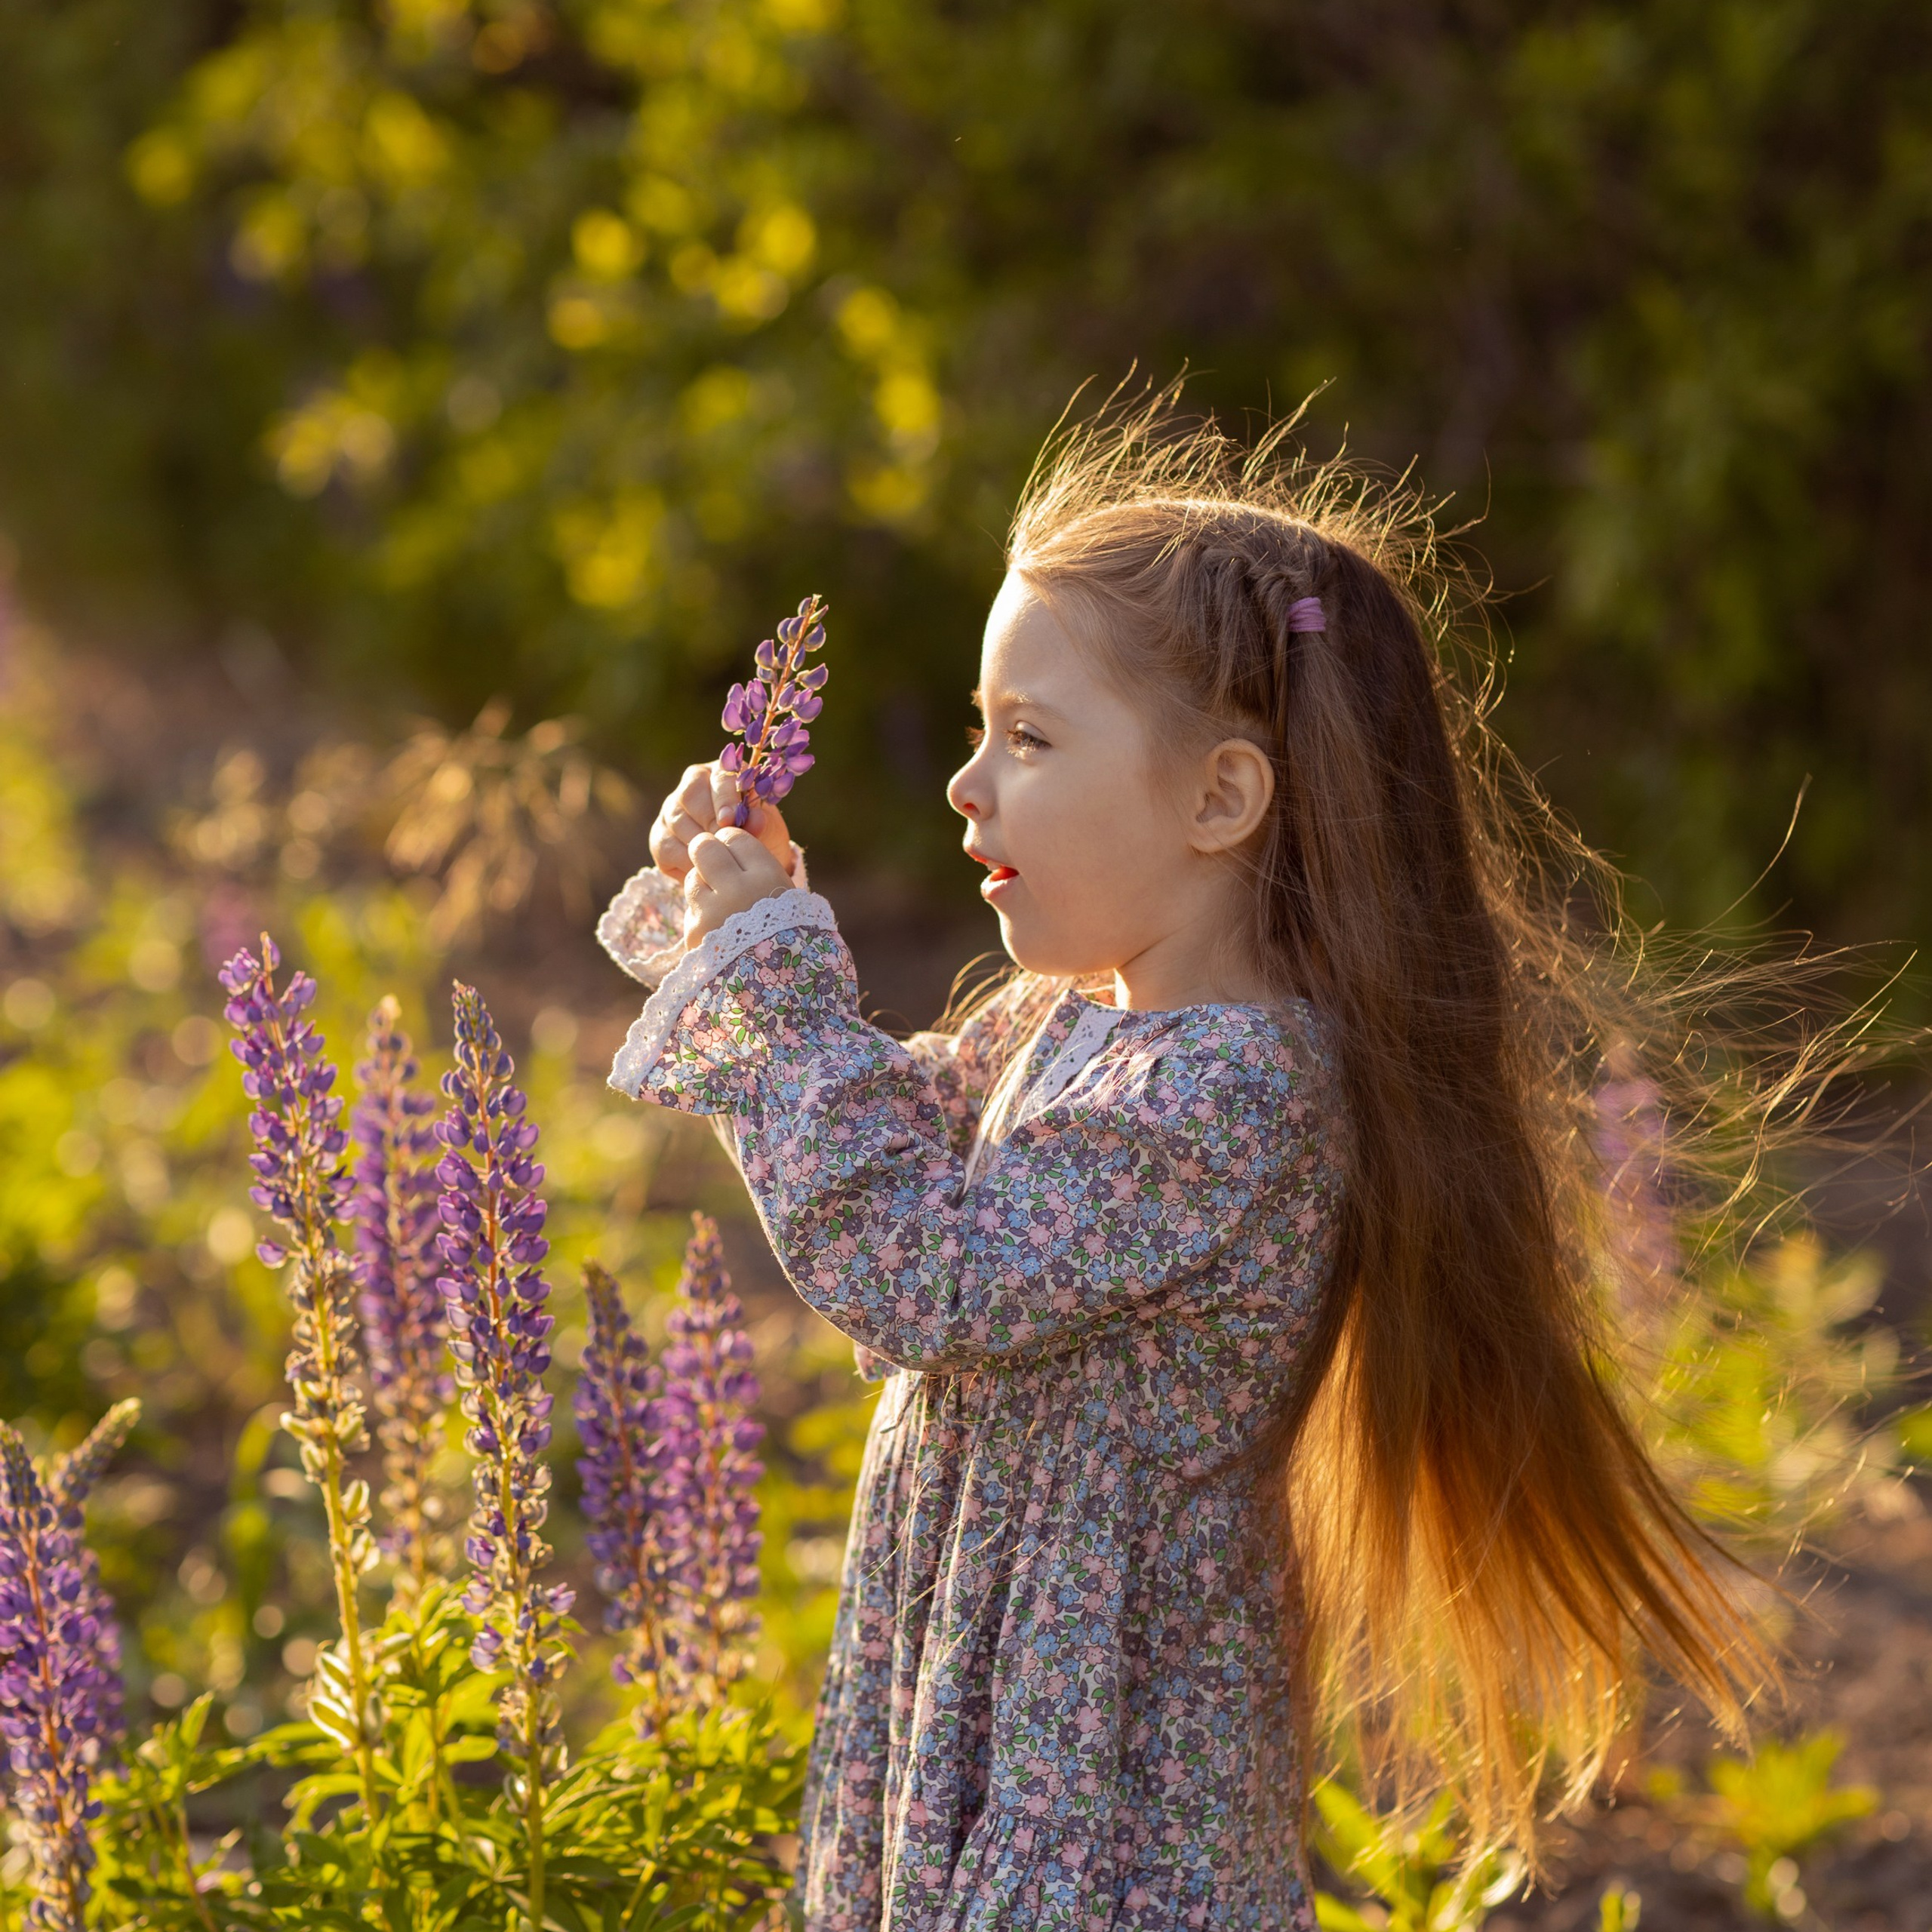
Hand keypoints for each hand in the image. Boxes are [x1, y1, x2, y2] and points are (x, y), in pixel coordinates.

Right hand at [650, 762, 792, 882]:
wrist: (747, 863)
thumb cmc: (760, 835)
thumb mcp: (767, 827)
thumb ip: (761, 820)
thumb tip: (755, 819)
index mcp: (720, 773)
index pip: (718, 776)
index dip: (723, 797)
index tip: (731, 819)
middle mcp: (691, 787)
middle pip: (689, 796)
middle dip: (709, 822)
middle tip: (726, 844)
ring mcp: (671, 811)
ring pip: (676, 822)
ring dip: (700, 844)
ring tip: (721, 861)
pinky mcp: (660, 837)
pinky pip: (666, 847)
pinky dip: (686, 862)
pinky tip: (704, 872)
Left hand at [683, 827, 794, 945]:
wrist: (779, 984)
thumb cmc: (786, 931)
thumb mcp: (783, 894)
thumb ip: (756, 867)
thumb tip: (724, 838)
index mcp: (767, 878)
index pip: (734, 837)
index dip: (730, 841)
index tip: (732, 850)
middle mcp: (738, 891)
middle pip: (703, 848)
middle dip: (705, 851)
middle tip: (712, 862)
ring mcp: (713, 913)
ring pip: (692, 878)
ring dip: (703, 885)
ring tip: (721, 902)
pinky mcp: (696, 934)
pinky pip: (691, 911)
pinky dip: (702, 916)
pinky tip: (720, 929)